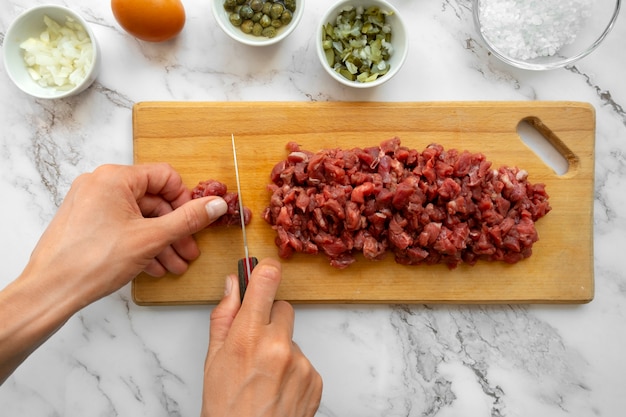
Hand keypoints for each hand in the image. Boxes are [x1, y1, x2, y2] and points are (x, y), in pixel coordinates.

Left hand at [1, 163, 226, 382]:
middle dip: (174, 229)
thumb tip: (215, 205)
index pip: (165, 177)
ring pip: (139, 217)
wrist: (51, 290)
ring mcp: (91, 204)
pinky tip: (153, 266)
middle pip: (153, 200)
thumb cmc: (92, 261)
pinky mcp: (86, 222)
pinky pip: (122, 226)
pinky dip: (140, 243)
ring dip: (161, 241)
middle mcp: (101, 184)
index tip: (195, 222)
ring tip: (175, 265)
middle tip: (188, 251)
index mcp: (115, 178)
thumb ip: (188, 219)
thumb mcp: (151, 238)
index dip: (185, 200)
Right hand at [202, 258, 321, 416]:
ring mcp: (301, 364)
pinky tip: (277, 387)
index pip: (265, 283)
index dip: (265, 271)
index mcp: (249, 338)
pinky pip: (304, 360)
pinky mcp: (315, 379)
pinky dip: (293, 369)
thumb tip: (232, 285)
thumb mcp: (213, 359)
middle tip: (254, 343)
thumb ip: (224, 317)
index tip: (265, 269)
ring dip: (280, 348)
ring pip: (292, 338)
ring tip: (264, 376)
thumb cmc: (226, 407)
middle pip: (283, 309)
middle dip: (269, 319)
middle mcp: (279, 347)